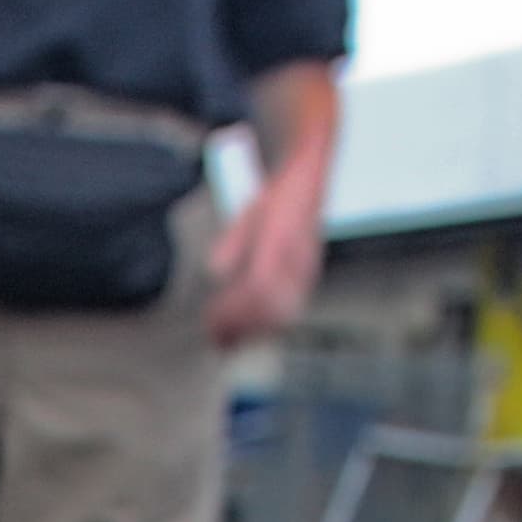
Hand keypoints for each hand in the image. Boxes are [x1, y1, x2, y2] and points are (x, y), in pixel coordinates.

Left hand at [203, 179, 324, 350]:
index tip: (211, 321)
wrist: (309, 182)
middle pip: (268, 308)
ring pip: (282, 314)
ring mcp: (306, 270)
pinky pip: (292, 309)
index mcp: (277, 244)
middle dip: (241, 328)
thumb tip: (214, 271)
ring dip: (255, 331)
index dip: (233, 310)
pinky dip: (270, 325)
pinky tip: (254, 330)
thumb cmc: (277, 199)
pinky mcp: (309, 276)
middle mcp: (295, 261)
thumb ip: (231, 243)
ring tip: (231, 340)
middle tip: (217, 339)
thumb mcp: (246, 215)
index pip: (255, 288)